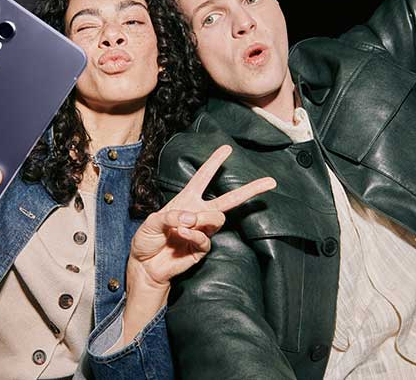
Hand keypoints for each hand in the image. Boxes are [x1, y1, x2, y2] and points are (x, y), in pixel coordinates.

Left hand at [128, 145, 274, 287]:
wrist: (145, 266)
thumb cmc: (147, 240)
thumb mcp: (151, 222)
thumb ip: (170, 216)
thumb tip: (191, 216)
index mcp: (186, 200)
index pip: (203, 178)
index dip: (214, 163)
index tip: (227, 148)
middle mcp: (197, 213)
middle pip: (229, 199)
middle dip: (250, 190)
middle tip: (269, 182)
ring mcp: (202, 231)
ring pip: (218, 218)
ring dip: (203, 218)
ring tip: (184, 223)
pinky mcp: (201, 249)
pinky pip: (206, 238)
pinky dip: (194, 234)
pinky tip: (182, 233)